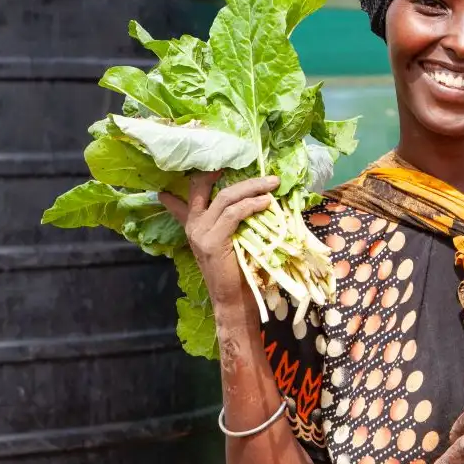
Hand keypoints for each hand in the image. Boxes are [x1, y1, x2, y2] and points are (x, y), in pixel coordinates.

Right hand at [159, 172, 278, 306]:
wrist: (234, 300)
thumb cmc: (239, 271)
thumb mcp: (234, 240)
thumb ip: (235, 221)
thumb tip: (260, 200)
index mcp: (194, 224)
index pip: (190, 193)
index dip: (200, 176)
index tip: (215, 163)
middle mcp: (193, 225)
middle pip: (206, 186)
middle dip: (235, 175)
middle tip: (260, 171)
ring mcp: (200, 233)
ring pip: (225, 197)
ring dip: (253, 187)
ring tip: (273, 184)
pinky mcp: (212, 241)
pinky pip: (233, 214)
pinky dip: (251, 205)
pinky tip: (266, 202)